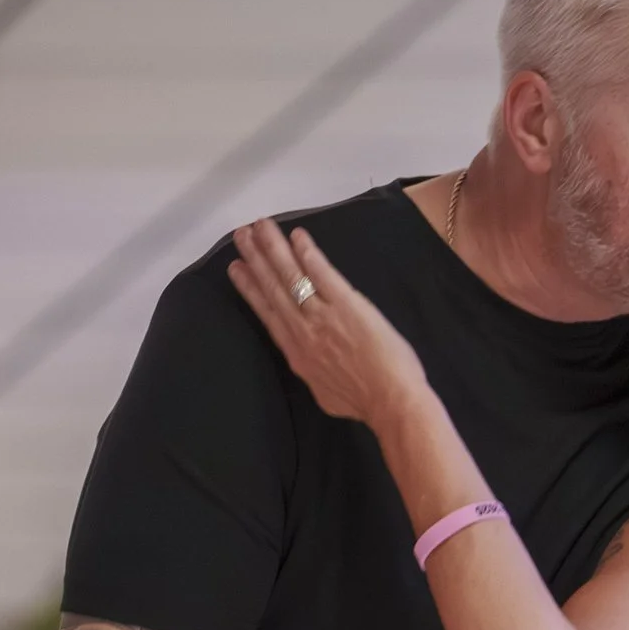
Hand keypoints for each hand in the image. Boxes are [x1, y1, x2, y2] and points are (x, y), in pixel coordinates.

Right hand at [228, 220, 429, 431]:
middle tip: (241, 235)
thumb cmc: (364, 403)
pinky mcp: (346, 305)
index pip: (268, 313)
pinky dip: (308, 254)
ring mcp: (323, 316)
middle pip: (273, 289)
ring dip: (274, 249)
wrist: (391, 402)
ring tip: (260, 227)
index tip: (237, 269)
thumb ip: (312, 370)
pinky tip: (298, 237)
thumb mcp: (325, 392)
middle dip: (255, 259)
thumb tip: (306, 361)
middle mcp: (303, 331)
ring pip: (291, 277)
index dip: (250, 288)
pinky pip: (322, 274)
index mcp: (297, 353)